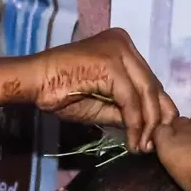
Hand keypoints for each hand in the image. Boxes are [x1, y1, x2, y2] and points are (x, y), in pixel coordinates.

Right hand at [28, 28, 177, 151]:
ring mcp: (118, 51)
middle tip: (155, 145)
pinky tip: (132, 140)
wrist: (34, 81)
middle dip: (156, 118)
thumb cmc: (60, 91)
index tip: (157, 134)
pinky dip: (134, 123)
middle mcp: (124, 42)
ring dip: (146, 124)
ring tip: (143, 147)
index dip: (157, 108)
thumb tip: (148, 127)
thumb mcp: (101, 102)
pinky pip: (130, 99)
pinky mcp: (111, 64)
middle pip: (151, 85)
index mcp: (122, 46)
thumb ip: (125, 108)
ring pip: (145, 92)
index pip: (148, 79)